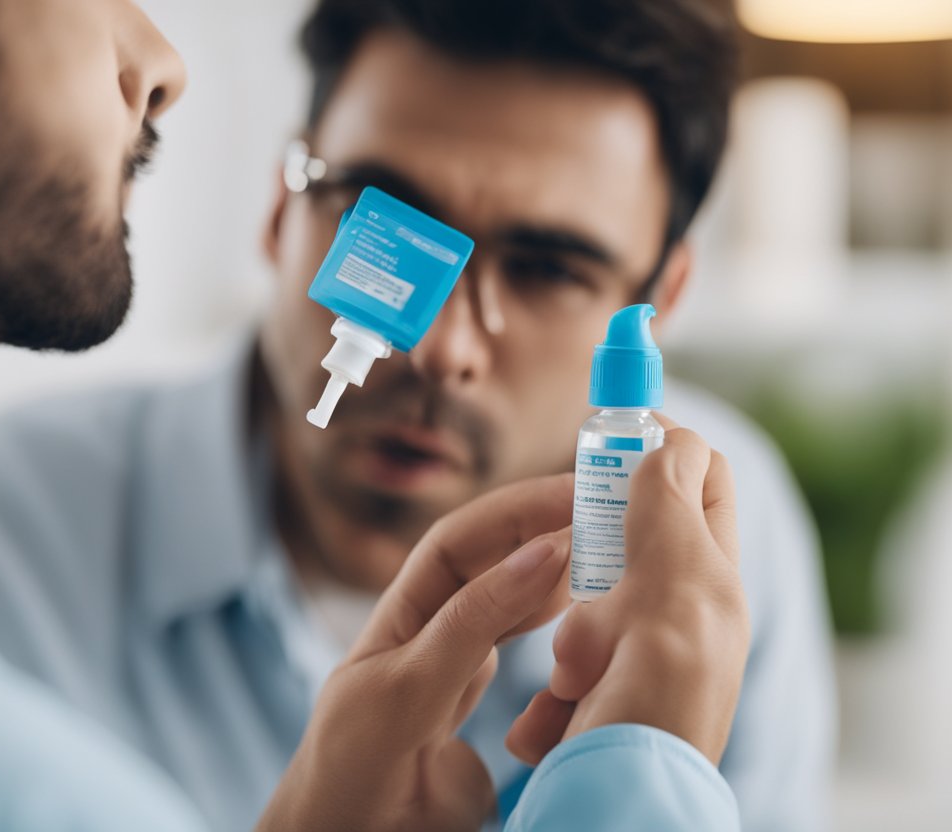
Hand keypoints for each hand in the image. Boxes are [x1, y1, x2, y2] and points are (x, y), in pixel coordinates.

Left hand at [257, 475, 574, 831]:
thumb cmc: (354, 762)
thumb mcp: (411, 684)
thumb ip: (473, 622)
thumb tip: (544, 551)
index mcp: (402, 610)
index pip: (463, 537)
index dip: (516, 508)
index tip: (574, 491)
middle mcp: (430, 626)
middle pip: (492, 560)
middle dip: (542, 529)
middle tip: (607, 512)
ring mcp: (455, 663)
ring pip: (512, 602)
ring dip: (556, 575)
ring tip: (609, 552)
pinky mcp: (474, 704)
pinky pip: (520, 653)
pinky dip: (556, 630)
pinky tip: (587, 616)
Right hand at [506, 425, 748, 767]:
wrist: (626, 787)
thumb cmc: (659, 685)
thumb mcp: (673, 570)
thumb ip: (667, 498)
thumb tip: (671, 435)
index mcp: (714, 577)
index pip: (705, 475)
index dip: (660, 442)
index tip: (606, 429)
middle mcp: (687, 615)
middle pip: (637, 536)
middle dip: (595, 546)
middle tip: (577, 552)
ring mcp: (641, 659)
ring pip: (587, 607)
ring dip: (571, 632)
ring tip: (575, 666)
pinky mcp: (601, 702)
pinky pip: (563, 678)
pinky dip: (553, 700)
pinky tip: (551, 719)